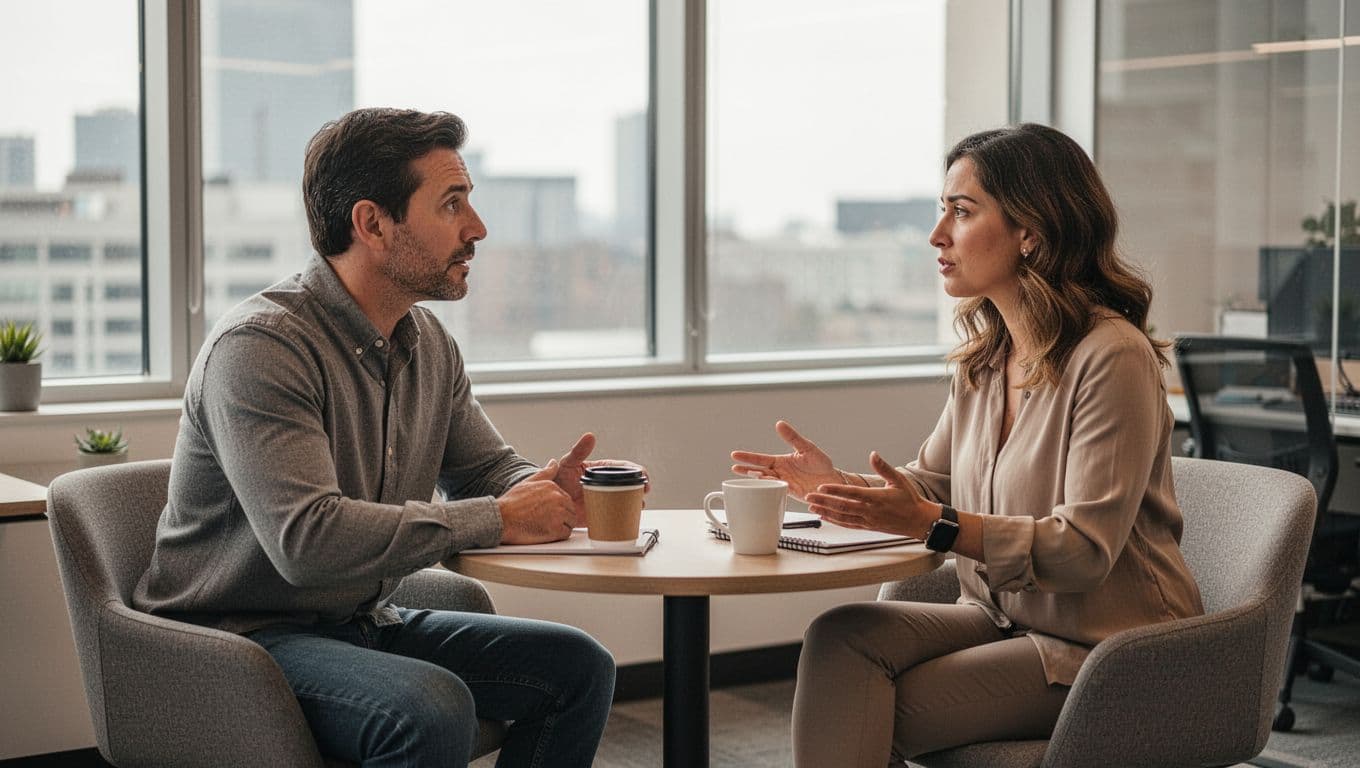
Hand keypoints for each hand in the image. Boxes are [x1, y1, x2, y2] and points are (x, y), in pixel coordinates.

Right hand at [497, 460, 576, 543]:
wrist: (502, 518)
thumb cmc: (512, 502)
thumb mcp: (528, 482)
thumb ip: (545, 473)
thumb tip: (554, 463)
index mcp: (553, 487)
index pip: (566, 499)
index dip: (558, 507)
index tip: (546, 511)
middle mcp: (558, 498)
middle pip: (570, 510)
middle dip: (562, 517)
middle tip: (545, 520)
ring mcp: (558, 514)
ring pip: (570, 522)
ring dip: (561, 526)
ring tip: (544, 526)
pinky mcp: (556, 529)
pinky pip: (566, 533)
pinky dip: (558, 535)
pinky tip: (545, 532)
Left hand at [551, 433, 649, 524]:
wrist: (549, 500)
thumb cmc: (558, 478)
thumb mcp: (568, 463)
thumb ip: (579, 451)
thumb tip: (590, 436)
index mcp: (603, 471)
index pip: (625, 469)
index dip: (639, 472)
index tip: (644, 477)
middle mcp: (607, 486)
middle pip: (630, 486)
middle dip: (640, 490)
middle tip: (643, 494)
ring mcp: (605, 501)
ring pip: (626, 502)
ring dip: (635, 504)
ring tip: (638, 507)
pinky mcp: (601, 515)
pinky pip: (616, 517)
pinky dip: (624, 519)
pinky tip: (628, 520)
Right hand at [730, 420, 842, 500]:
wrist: (833, 481)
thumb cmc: (821, 464)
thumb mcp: (807, 448)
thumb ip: (793, 437)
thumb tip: (779, 424)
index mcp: (782, 461)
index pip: (761, 459)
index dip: (748, 457)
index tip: (735, 455)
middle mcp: (780, 473)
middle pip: (759, 471)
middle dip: (746, 470)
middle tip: (734, 468)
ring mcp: (784, 483)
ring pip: (766, 482)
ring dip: (757, 479)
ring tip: (750, 475)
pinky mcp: (790, 494)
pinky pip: (776, 491)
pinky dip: (769, 489)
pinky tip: (764, 487)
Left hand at [804, 451, 931, 536]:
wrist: (919, 521)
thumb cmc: (910, 500)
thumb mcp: (899, 479)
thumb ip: (884, 467)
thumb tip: (873, 454)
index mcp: (876, 498)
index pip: (851, 493)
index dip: (835, 490)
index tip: (821, 486)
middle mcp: (870, 511)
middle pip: (842, 506)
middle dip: (823, 501)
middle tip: (808, 496)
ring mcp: (868, 520)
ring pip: (842, 517)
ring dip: (825, 511)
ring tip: (811, 506)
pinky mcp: (868, 527)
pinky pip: (848, 524)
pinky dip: (834, 521)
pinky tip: (824, 516)